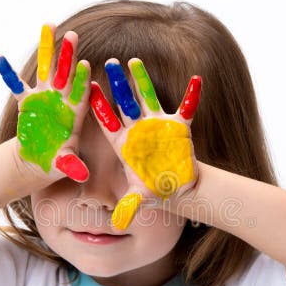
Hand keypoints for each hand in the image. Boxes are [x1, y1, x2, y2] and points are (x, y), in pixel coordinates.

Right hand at [0, 24, 91, 182]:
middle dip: (68, 55)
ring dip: (48, 48)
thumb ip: (71, 166)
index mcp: (73, 114)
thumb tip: (82, 174)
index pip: (79, 94)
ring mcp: (44, 98)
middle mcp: (61, 101)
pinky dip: (7, 72)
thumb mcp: (63, 166)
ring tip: (48, 24)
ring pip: (47, 69)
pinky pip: (16, 85)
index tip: (85, 65)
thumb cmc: (54, 165)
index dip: (81, 81)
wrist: (36, 163)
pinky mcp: (27, 102)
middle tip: (72, 34)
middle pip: (66, 74)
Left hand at [90, 58, 201, 230]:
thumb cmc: (155, 190)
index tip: (88, 88)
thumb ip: (130, 206)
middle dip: (117, 83)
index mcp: (124, 143)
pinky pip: (188, 106)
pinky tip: (197, 79)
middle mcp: (138, 129)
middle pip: (125, 102)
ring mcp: (158, 125)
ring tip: (135, 61)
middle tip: (108, 62)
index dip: (99, 106)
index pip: (107, 121)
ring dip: (142, 80)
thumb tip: (119, 224)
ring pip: (148, 96)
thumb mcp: (141, 198)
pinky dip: (193, 94)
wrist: (177, 187)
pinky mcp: (180, 126)